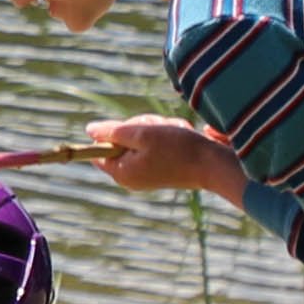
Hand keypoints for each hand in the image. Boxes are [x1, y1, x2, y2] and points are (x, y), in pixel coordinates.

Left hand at [90, 115, 247, 202]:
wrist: (214, 163)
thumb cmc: (178, 149)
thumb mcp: (141, 134)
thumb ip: (112, 132)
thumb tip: (89, 130)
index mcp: (122, 173)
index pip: (99, 150)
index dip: (111, 134)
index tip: (130, 129)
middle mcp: (132, 176)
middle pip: (121, 140)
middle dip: (139, 127)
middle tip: (156, 128)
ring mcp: (148, 172)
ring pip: (141, 137)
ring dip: (156, 127)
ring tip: (173, 131)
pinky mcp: (163, 167)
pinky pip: (156, 142)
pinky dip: (167, 134)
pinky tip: (181, 135)